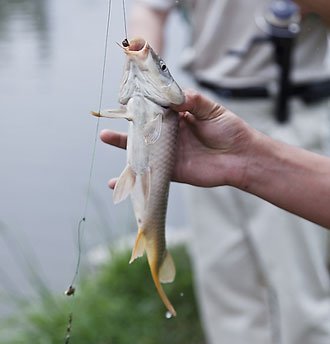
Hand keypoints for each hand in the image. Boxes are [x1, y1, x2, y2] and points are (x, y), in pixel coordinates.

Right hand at [100, 89, 255, 188]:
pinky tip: (116, 181)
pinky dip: (135, 177)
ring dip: (124, 146)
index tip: (127, 98)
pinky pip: (151, 173)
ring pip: (144, 149)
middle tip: (109, 118)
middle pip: (144, 128)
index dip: (142, 104)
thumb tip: (173, 96)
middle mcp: (171, 134)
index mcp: (179, 116)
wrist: (242, 157)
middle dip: (127, 124)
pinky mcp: (172, 171)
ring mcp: (170, 153)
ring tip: (106, 137)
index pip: (156, 108)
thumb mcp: (211, 109)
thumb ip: (192, 100)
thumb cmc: (230, 130)